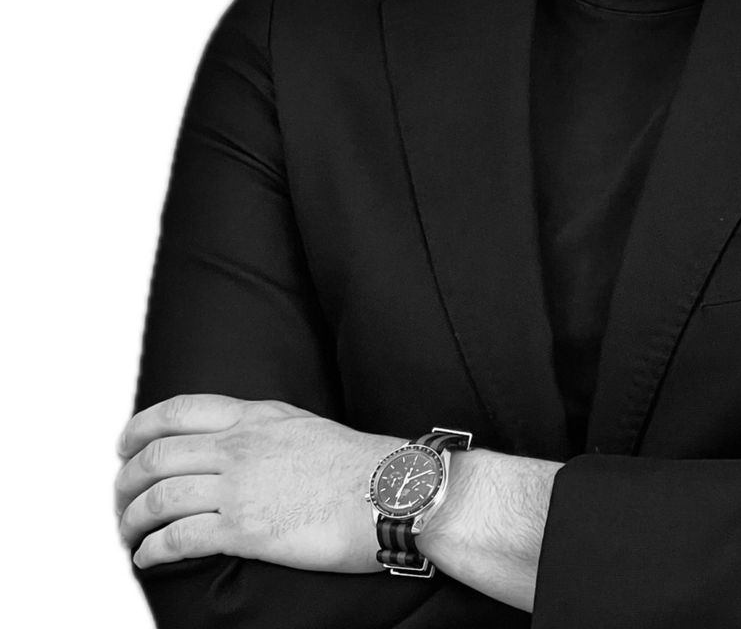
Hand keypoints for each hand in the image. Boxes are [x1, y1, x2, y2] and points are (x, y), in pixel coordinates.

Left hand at [115, 394, 403, 571]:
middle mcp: (241, 447)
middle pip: (157, 456)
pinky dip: (152, 550)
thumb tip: (241, 441)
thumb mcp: (305, 426)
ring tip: (130, 534)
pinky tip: (149, 556)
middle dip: (127, 480)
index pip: (179, 411)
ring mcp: (240, 487)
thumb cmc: (360, 464)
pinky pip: (178, 538)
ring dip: (131, 520)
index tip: (126, 445)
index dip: (141, 429)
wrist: (392, 490)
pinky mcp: (245, 530)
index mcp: (256, 418)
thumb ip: (266, 429)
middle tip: (122, 498)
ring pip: (158, 498)